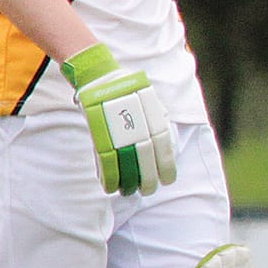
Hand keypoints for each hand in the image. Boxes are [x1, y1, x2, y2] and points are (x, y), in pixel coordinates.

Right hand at [61, 44, 175, 195]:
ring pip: (124, 159)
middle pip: (144, 154)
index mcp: (151, 113)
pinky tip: (110, 186)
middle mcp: (135, 120)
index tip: (168, 180)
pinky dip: (107, 174)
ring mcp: (115, 125)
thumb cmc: (128, 91)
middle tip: (149, 191)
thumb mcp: (151, 101)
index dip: (166, 165)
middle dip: (148, 177)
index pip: (163, 144)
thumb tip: (169, 148)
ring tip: (130, 192)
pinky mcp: (97, 130)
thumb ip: (160, 122)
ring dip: (127, 180)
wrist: (99, 76)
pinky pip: (103, 157)